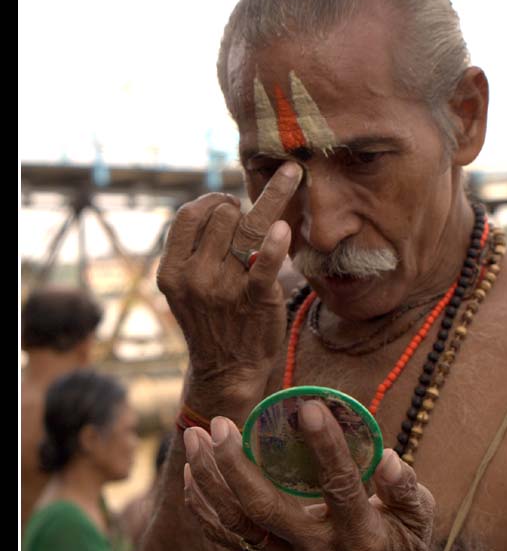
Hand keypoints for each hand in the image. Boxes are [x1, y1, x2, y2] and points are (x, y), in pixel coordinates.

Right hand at [156, 161, 302, 406]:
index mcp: (172, 270)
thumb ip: (193, 249)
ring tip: (290, 180)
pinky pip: (266, 261)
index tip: (228, 202)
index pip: (189, 215)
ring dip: (270, 201)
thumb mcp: (185, 286)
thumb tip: (221, 203)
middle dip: (239, 209)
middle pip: (222, 216)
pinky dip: (276, 243)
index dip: (211, 200)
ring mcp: (224, 287)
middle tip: (251, 219)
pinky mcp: (255, 298)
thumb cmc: (211, 318)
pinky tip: (284, 227)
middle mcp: (194, 276)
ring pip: (248, 226)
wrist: (227, 370)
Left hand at [182, 400, 436, 550]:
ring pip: (236, 523)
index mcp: (359, 534)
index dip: (326, 447)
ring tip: (193, 437)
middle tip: (220, 423)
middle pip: (266, 509)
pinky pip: (226, 537)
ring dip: (209, 480)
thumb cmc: (401, 541)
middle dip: (236, 465)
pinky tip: (190, 472)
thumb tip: (388, 457)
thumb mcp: (419, 515)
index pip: (339, 486)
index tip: (308, 407)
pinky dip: (202, 508)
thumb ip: (406, 488)